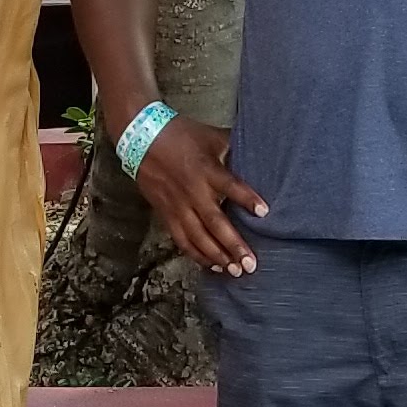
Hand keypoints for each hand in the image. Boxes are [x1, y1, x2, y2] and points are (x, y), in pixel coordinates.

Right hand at [128, 116, 267, 277]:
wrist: (142, 138)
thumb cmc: (182, 135)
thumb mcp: (211, 136)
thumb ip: (233, 148)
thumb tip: (260, 153)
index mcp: (207, 169)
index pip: (230, 186)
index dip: (247, 199)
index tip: (264, 212)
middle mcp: (193, 191)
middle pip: (215, 222)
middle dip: (233, 245)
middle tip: (250, 264)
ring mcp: (178, 206)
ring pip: (198, 237)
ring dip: (216, 256)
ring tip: (234, 271)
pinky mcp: (166, 214)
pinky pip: (181, 240)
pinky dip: (196, 255)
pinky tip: (211, 265)